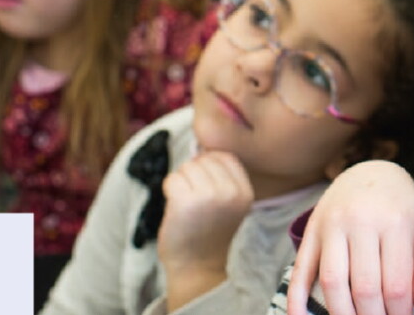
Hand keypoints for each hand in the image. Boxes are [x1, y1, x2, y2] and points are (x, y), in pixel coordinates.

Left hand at [157, 151, 253, 276]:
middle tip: (194, 199)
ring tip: (186, 204)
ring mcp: (209, 196)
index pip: (225, 157)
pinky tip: (175, 207)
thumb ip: (223, 177)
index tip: (205, 188)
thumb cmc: (209, 231)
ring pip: (187, 167)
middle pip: (204, 159)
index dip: (209, 166)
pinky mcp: (185, 202)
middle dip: (193, 174)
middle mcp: (230, 192)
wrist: (197, 266)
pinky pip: (172, 179)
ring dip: (180, 182)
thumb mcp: (229, 203)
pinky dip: (169, 190)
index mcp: (245, 191)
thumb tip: (200, 147)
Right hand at [287, 161, 413, 314]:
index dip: (399, 314)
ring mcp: (332, 225)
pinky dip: (296, 298)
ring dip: (341, 314)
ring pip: (332, 282)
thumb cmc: (401, 208)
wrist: (369, 172)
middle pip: (364, 287)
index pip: (396, 284)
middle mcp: (361, 221)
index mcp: (395, 221)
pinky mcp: (312, 231)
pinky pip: (300, 269)